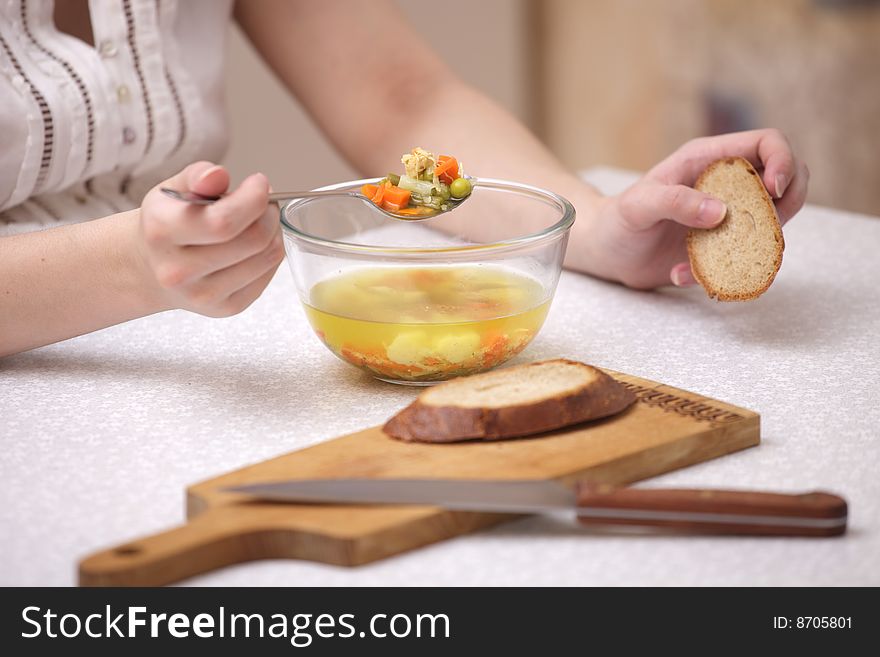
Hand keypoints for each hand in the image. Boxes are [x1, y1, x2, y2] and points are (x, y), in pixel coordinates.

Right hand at [137, 161, 283, 316]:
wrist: (151, 268)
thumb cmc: (167, 223)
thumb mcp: (172, 190)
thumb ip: (197, 176)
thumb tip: (218, 175)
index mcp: (162, 232)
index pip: (224, 221)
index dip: (254, 199)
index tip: (259, 183)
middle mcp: (178, 270)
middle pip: (253, 240)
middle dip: (269, 214)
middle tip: (264, 203)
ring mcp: (203, 295)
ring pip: (266, 257)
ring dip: (274, 232)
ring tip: (259, 221)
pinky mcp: (226, 308)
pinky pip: (268, 275)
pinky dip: (270, 253)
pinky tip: (255, 244)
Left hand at [579, 129, 808, 289]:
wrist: (605, 253)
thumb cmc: (617, 220)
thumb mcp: (638, 206)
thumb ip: (674, 202)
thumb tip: (720, 211)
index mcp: (708, 160)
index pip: (767, 142)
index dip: (783, 161)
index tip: (772, 190)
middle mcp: (725, 185)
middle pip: (788, 180)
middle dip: (788, 204)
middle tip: (763, 228)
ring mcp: (728, 217)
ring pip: (773, 222)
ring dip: (755, 245)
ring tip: (712, 258)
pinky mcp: (722, 246)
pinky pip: (745, 257)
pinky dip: (724, 272)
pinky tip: (682, 274)